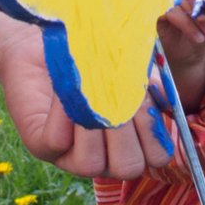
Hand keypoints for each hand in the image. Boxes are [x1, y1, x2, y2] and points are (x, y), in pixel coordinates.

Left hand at [0, 0, 171, 179]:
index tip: (146, 96)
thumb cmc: (95, 53)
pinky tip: (67, 86)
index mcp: (130, 142)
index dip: (155, 130)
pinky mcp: (40, 144)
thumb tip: (164, 98)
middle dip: (126, 129)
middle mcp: (102, 156)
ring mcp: (68, 155)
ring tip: (90, 90)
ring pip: (91, 163)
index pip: (158, 157)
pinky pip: (57, 141)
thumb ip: (151, 85)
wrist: (51, 38)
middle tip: (117, 94)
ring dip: (93, 124)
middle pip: (128, 167)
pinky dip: (63, 113)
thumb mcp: (129, 66)